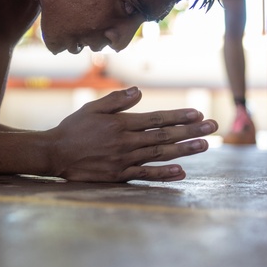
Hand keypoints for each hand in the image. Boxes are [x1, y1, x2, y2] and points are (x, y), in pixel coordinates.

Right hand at [46, 87, 215, 182]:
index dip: (178, 116)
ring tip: (204, 145)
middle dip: (190, 131)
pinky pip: (145, 174)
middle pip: (163, 136)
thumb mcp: (91, 108)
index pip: (155, 119)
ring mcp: (123, 160)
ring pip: (159, 154)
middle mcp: (125, 142)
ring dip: (184, 150)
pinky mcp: (118, 175)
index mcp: (119, 124)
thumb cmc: (72, 129)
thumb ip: (115, 101)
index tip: (197, 113)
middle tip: (212, 127)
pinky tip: (181, 172)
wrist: (54, 154)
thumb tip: (138, 91)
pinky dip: (164, 174)